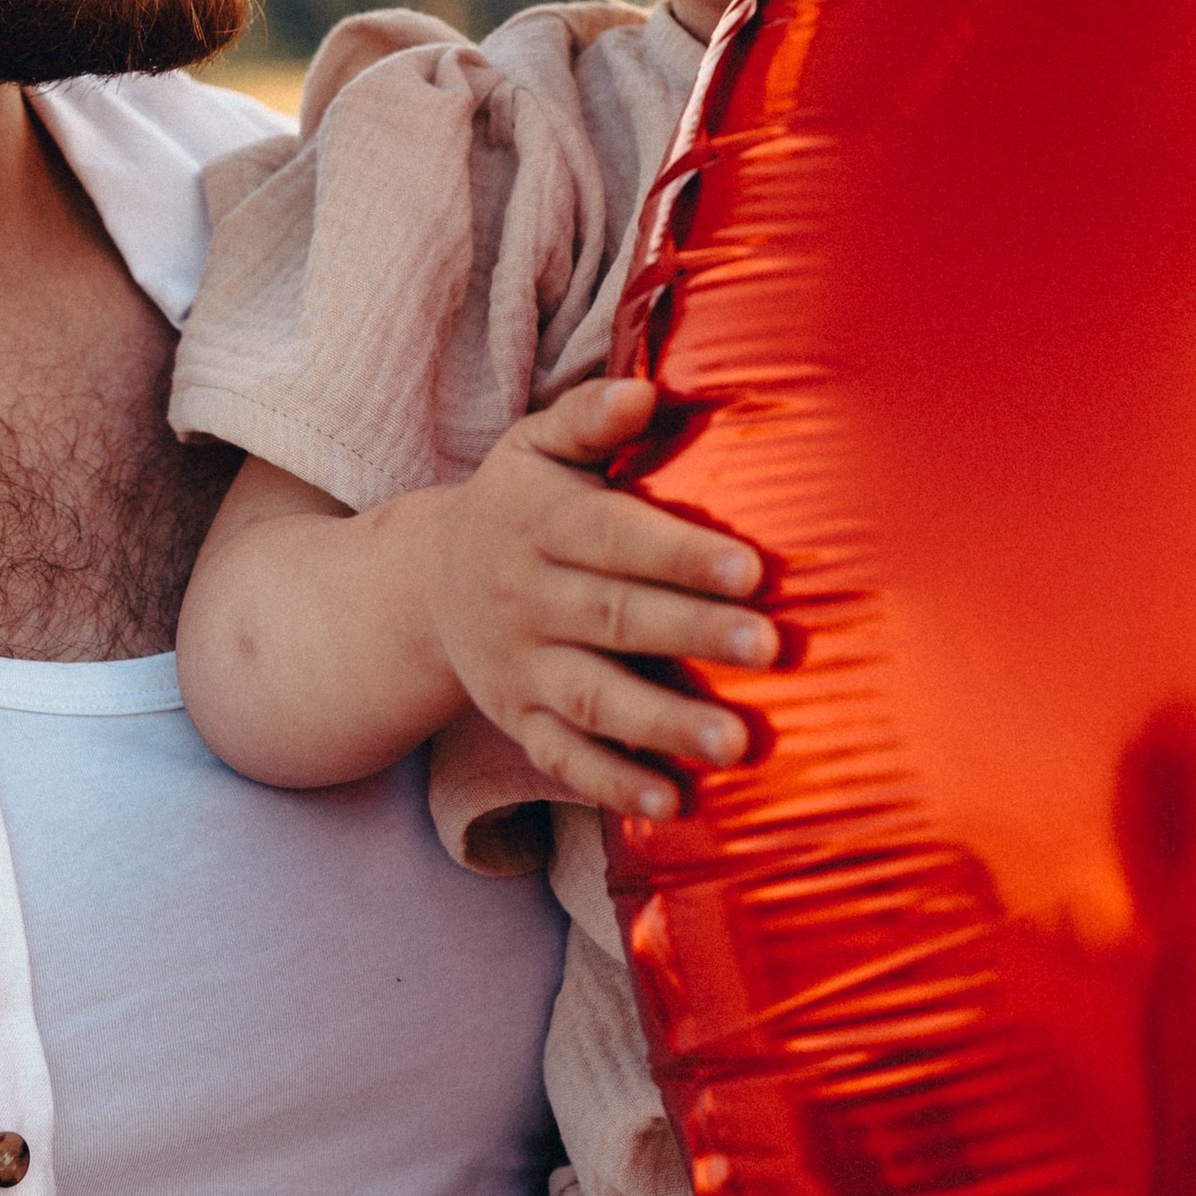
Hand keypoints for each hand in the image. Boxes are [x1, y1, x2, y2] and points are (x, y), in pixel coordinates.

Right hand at [423, 379, 772, 815]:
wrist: (424, 585)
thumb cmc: (516, 504)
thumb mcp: (535, 446)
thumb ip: (588, 416)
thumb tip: (644, 392)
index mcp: (539, 522)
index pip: (613, 538)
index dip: (679, 555)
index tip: (751, 570)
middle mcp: (527, 598)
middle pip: (615, 618)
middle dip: (693, 633)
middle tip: (770, 648)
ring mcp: (521, 668)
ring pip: (595, 697)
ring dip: (665, 723)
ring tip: (736, 745)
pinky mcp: (520, 722)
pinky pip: (564, 759)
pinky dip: (614, 784)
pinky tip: (673, 804)